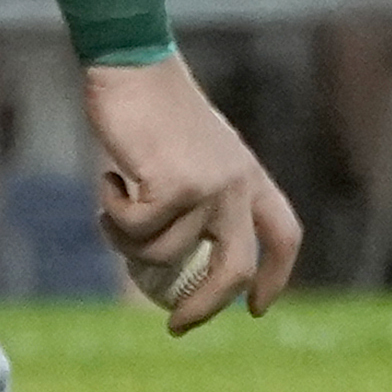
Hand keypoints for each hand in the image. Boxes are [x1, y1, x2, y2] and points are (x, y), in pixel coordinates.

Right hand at [79, 57, 302, 330]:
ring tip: (113, 204)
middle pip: (235, 269)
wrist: (133, 65)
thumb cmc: (154, 111)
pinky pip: (135, 230)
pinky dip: (111, 213)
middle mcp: (238, 185)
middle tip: (176, 325)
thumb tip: (182, 260)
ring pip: (163, 253)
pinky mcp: (174, 186)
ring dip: (126, 240)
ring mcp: (209, 187)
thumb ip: (200, 199)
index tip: (258, 309)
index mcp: (251, 178)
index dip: (276, 278)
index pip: (283, 236)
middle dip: (206, 306)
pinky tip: (107, 179)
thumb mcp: (192, 157)